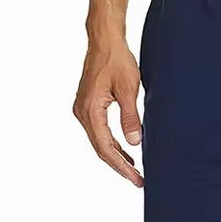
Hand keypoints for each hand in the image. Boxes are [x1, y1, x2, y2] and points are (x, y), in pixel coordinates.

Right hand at [73, 41, 143, 186]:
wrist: (104, 40)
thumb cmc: (117, 60)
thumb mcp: (129, 89)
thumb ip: (131, 117)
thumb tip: (134, 143)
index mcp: (90, 110)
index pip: (106, 148)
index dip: (122, 166)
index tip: (136, 179)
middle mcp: (82, 112)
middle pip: (101, 149)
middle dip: (120, 166)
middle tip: (138, 181)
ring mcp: (82, 109)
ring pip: (100, 142)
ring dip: (116, 157)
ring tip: (134, 171)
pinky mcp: (87, 106)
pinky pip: (99, 132)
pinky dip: (112, 144)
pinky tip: (126, 151)